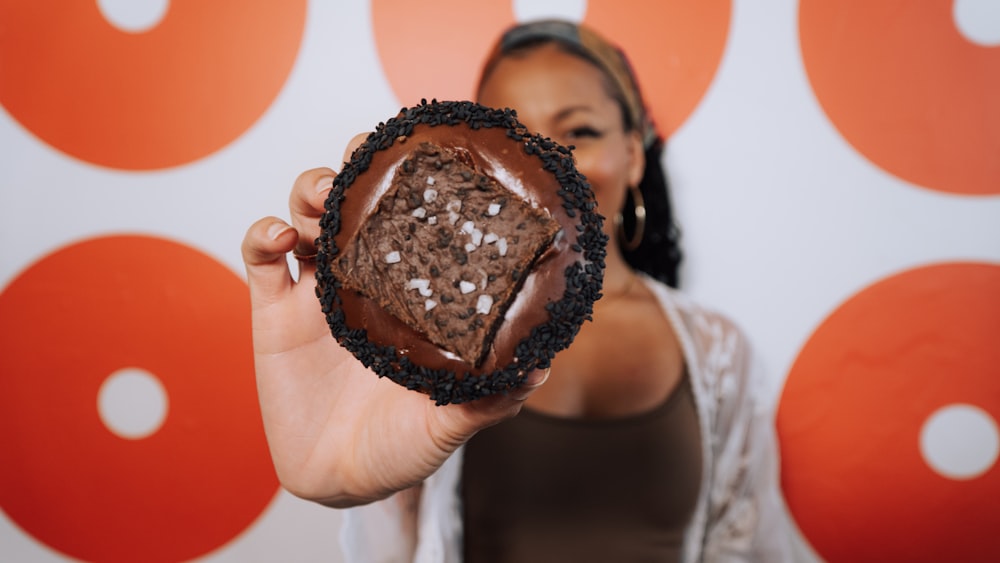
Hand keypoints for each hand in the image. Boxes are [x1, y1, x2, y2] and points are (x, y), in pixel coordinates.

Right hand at [241, 154, 547, 506]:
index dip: (420, 184)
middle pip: (357, 201)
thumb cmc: (404, 447)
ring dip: (312, 190)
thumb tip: (539, 367)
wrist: (340, 482)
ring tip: (325, 197)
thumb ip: (489, 397)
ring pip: (307, 215)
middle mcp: (366, 281)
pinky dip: (264, 233)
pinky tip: (281, 237)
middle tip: (367, 155)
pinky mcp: (273, 313)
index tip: (432, 155)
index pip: (417, 222)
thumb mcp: (451, 421)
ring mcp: (318, 293)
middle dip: (358, 166)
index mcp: (410, 293)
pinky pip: (260, 256)